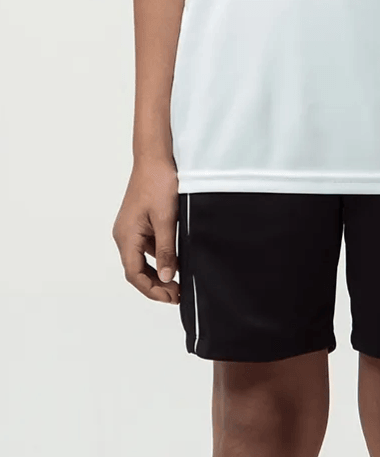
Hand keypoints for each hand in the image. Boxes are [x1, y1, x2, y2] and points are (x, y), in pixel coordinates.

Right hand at [112, 160, 179, 304]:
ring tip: (178, 285)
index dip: (152, 290)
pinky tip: (176, 265)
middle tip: (178, 295)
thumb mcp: (167, 221)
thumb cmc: (158, 183)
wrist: (155, 159)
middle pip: (136, 272)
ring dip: (158, 276)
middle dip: (156, 287)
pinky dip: (160, 261)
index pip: (134, 274)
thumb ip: (167, 251)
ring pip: (142, 263)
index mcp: (126, 236)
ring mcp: (131, 231)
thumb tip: (167, 277)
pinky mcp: (140, 226)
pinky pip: (147, 251)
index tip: (171, 298)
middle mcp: (124, 236)